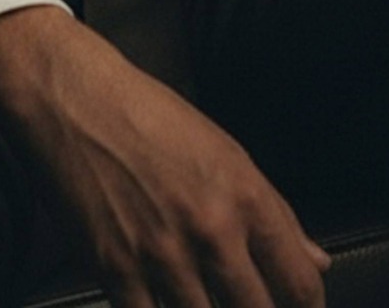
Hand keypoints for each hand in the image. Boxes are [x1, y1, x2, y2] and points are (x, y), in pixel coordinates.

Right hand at [0, 6, 329, 307]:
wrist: (74, 100)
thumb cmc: (147, 116)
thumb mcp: (225, 151)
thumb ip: (274, 214)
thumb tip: (314, 259)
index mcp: (244, 196)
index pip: (299, 284)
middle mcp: (210, 231)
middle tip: (249, 302)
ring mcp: (162, 257)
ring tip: (206, 298)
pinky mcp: (116, 272)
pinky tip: (166, 301)